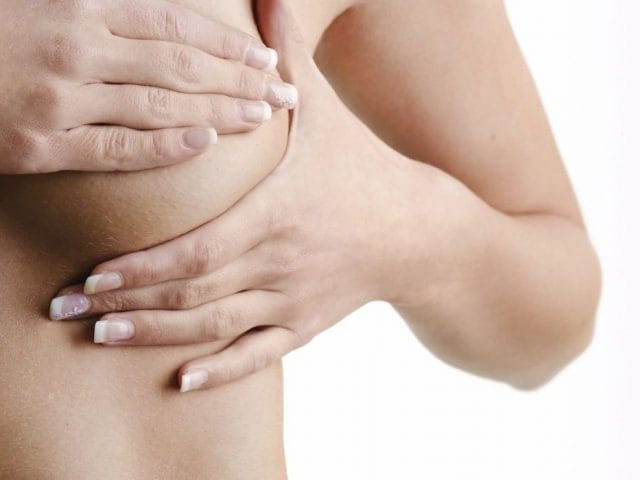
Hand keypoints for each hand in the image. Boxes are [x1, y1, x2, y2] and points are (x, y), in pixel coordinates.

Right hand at [0, 0, 297, 173]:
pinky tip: (204, 144)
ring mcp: (56, 98)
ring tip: (259, 116)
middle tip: (282, 93)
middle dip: (240, 79)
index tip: (266, 58)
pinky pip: (116, 148)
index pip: (176, 24)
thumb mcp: (47, 1)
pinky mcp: (36, 145)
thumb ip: (108, 10)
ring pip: (158, 106)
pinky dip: (163, 146)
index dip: (228, 43)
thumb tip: (165, 19)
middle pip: (180, 65)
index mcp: (77, 5)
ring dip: (218, 112)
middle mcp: (74, 48)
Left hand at [51, 0, 430, 390]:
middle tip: (65, 310)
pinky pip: (258, 356)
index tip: (89, 276)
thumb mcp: (327, 115)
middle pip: (193, 293)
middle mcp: (281, 262)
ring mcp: (294, 299)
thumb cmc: (364, 169)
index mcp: (278, 212)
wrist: (418, 231)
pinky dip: (219, 372)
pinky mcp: (307, 324)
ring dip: (156, 335)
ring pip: (216, 327)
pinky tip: (181, 382)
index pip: (196, 248)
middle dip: (126, 303)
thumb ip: (290, 61)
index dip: (140, 267)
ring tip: (102, 339)